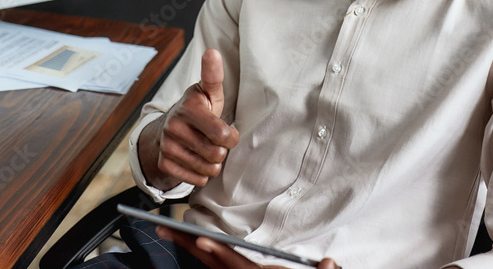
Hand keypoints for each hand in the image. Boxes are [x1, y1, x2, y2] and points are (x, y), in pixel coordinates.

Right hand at [139, 49, 239, 188]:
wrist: (167, 129)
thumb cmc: (197, 110)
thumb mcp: (207, 93)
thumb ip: (213, 75)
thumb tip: (212, 51)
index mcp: (188, 108)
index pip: (222, 134)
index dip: (231, 136)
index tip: (228, 132)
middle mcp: (174, 126)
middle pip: (217, 154)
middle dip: (222, 150)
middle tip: (215, 141)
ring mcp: (167, 146)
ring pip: (208, 169)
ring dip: (213, 164)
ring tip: (206, 150)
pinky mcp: (164, 164)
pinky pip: (197, 179)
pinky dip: (201, 174)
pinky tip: (196, 160)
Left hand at [155, 225, 338, 268]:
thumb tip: (329, 262)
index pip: (238, 266)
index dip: (219, 254)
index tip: (201, 241)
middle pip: (213, 264)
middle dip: (187, 245)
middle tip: (163, 228)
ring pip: (211, 266)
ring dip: (190, 249)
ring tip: (170, 231)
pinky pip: (217, 268)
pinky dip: (205, 257)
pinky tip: (193, 245)